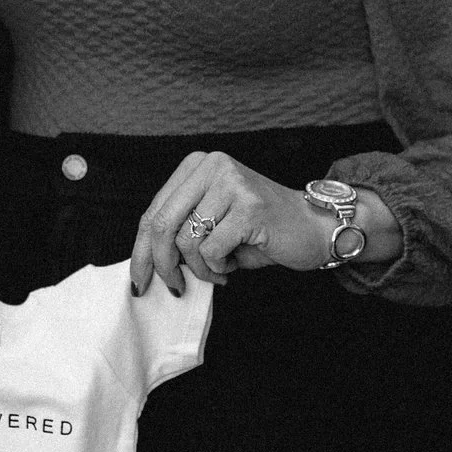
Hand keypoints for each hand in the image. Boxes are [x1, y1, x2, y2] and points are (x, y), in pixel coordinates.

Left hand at [130, 152, 333, 296]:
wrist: (313, 227)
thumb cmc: (259, 230)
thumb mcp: (212, 221)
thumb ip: (180, 228)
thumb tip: (142, 260)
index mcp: (197, 165)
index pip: (153, 211)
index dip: (141, 250)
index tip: (138, 279)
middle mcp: (213, 166)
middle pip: (162, 224)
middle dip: (162, 264)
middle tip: (174, 286)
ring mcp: (232, 183)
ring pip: (187, 240)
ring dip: (200, 268)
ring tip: (218, 271)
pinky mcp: (249, 207)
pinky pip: (212, 250)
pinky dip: (219, 267)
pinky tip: (234, 265)